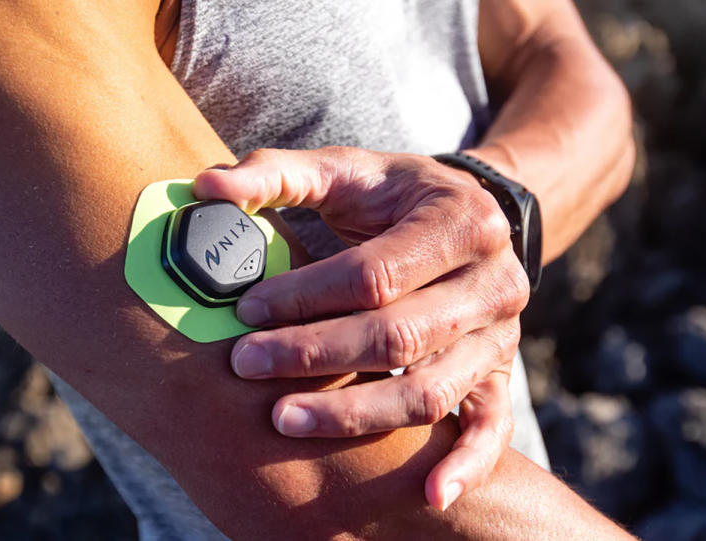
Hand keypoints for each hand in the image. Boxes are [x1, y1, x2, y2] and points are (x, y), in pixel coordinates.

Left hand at [193, 146, 529, 509]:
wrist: (466, 218)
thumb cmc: (393, 196)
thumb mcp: (345, 170)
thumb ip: (276, 174)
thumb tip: (203, 186)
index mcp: (461, 220)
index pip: (376, 274)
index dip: (305, 298)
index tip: (245, 311)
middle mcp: (495, 282)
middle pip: (399, 337)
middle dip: (315, 356)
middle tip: (245, 366)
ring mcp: (502, 336)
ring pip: (430, 392)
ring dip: (356, 416)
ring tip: (283, 421)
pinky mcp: (500, 376)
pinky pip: (492, 430)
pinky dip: (464, 466)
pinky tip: (427, 497)